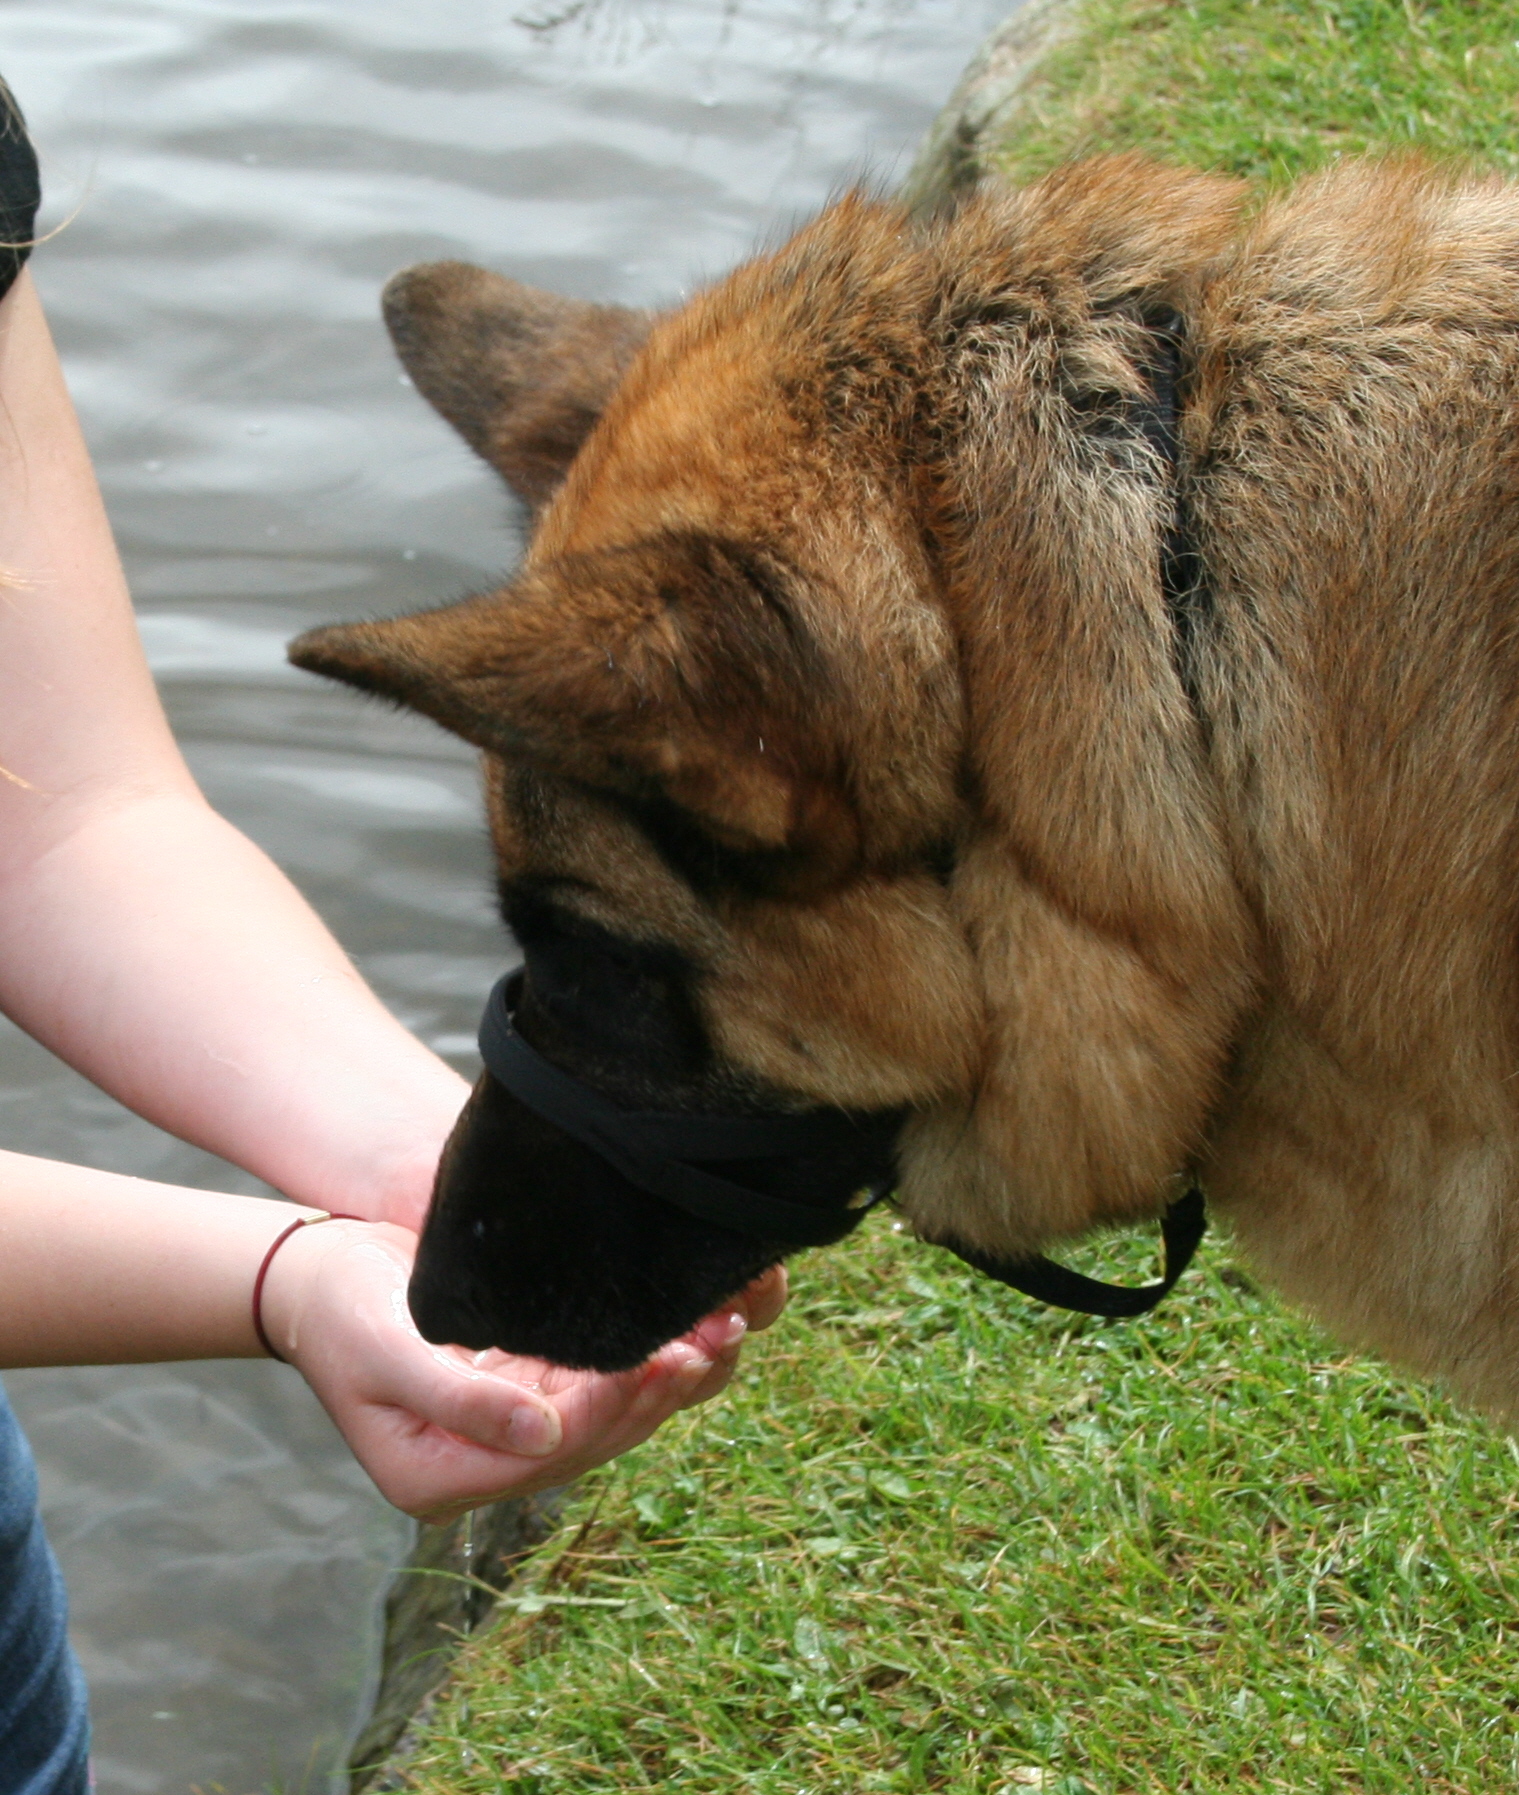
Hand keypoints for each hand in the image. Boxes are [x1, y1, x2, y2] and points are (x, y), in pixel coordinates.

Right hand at [259, 1219, 786, 1520]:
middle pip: (592, 1441)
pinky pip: (596, 1386)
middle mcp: (481, 1468)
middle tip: (719, 1340)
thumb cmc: (342, 1307)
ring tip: (722, 1332)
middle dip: (659, 1393)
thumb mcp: (390, 1350)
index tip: (666, 1355)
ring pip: (605, 1417)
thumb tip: (544, 1439)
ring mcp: (506, 1433)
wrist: (316, 1275)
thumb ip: (462, 1401)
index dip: (615, 1404)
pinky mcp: (524, 1391)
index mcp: (440, 1479)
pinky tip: (684, 1324)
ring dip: (665, 1378)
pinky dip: (640, 1358)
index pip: (553, 1451)